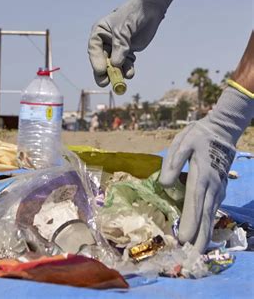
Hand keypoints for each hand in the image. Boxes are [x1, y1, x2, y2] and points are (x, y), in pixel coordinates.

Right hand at [88, 0, 178, 86]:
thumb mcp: (124, 29)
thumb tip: (116, 65)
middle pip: (101, 60)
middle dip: (104, 73)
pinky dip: (127, 70)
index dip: (96, 61)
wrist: (150, 10)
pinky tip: (130, 73)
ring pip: (113, 66)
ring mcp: (116, 49)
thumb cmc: (133, 15)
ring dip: (117, 73)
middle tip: (105, 83)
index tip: (101, 71)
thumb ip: (120, 47)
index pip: (94, 49)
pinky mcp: (127, 53)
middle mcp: (105, 43)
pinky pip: (125, 65)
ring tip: (123, 79)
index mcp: (99, 33)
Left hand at [160, 87, 253, 252]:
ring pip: (211, 216)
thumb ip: (173, 163)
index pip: (194, 203)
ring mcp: (218, 189)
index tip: (183, 239)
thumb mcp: (183, 143)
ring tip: (197, 253)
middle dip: (198, 238)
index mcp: (201, 176)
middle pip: (205, 216)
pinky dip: (208, 225)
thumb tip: (165, 184)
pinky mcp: (219, 189)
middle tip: (191, 258)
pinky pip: (213, 211)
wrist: (222, 129)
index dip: (189, 222)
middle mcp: (212, 186)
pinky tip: (204, 236)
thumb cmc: (199, 136)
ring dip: (204, 235)